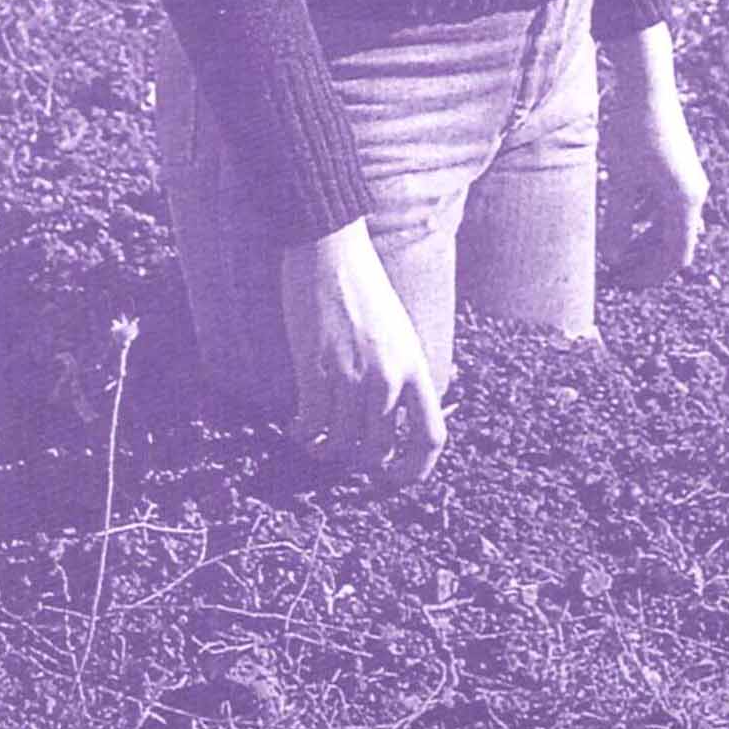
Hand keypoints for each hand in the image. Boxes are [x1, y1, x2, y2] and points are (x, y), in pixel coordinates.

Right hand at [279, 218, 446, 488]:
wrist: (329, 248)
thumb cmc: (363, 288)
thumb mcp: (399, 332)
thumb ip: (401, 376)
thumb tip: (395, 424)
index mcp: (415, 366)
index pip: (431, 437)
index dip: (415, 470)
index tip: (393, 480)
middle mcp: (389, 376)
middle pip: (378, 449)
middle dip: (358, 459)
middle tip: (342, 449)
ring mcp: (352, 374)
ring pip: (342, 441)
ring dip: (326, 447)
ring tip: (315, 438)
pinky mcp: (317, 368)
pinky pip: (312, 423)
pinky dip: (303, 433)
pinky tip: (297, 427)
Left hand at [600, 44, 709, 290]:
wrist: (647, 84)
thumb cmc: (634, 130)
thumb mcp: (621, 179)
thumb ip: (618, 222)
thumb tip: (613, 259)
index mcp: (685, 201)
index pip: (674, 257)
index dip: (650, 276)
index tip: (623, 284)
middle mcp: (694, 193)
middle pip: (675, 243)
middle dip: (646, 262)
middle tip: (616, 274)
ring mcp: (688, 180)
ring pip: (670, 225)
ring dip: (646, 241)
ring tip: (617, 251)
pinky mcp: (679, 168)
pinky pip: (666, 206)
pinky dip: (647, 219)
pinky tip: (624, 219)